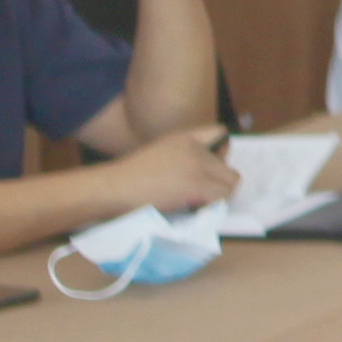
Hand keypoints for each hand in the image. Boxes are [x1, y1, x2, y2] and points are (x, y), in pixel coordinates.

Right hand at [112, 129, 238, 214]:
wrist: (111, 188)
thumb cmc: (127, 178)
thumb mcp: (159, 155)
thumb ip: (183, 158)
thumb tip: (207, 174)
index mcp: (184, 137)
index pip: (220, 134)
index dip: (221, 154)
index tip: (211, 169)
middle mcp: (195, 146)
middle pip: (228, 166)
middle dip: (217, 181)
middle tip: (200, 194)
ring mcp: (197, 165)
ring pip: (230, 182)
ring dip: (217, 195)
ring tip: (196, 202)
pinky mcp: (196, 184)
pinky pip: (221, 196)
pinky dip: (212, 205)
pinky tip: (193, 207)